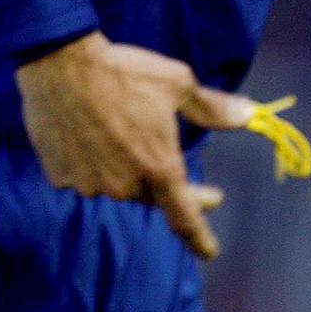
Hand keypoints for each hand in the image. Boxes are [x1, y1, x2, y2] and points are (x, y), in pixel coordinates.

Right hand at [15, 31, 254, 257]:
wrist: (60, 60)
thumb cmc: (124, 70)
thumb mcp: (176, 83)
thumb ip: (211, 108)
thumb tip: (250, 115)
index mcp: (158, 167)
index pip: (185, 216)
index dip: (200, 236)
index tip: (210, 251)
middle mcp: (125, 184)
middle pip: (147, 191)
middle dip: (157, 173)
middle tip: (158, 148)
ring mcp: (90, 183)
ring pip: (112, 181)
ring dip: (119, 163)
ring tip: (111, 122)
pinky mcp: (60, 174)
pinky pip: (82, 173)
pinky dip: (87, 158)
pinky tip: (83, 129)